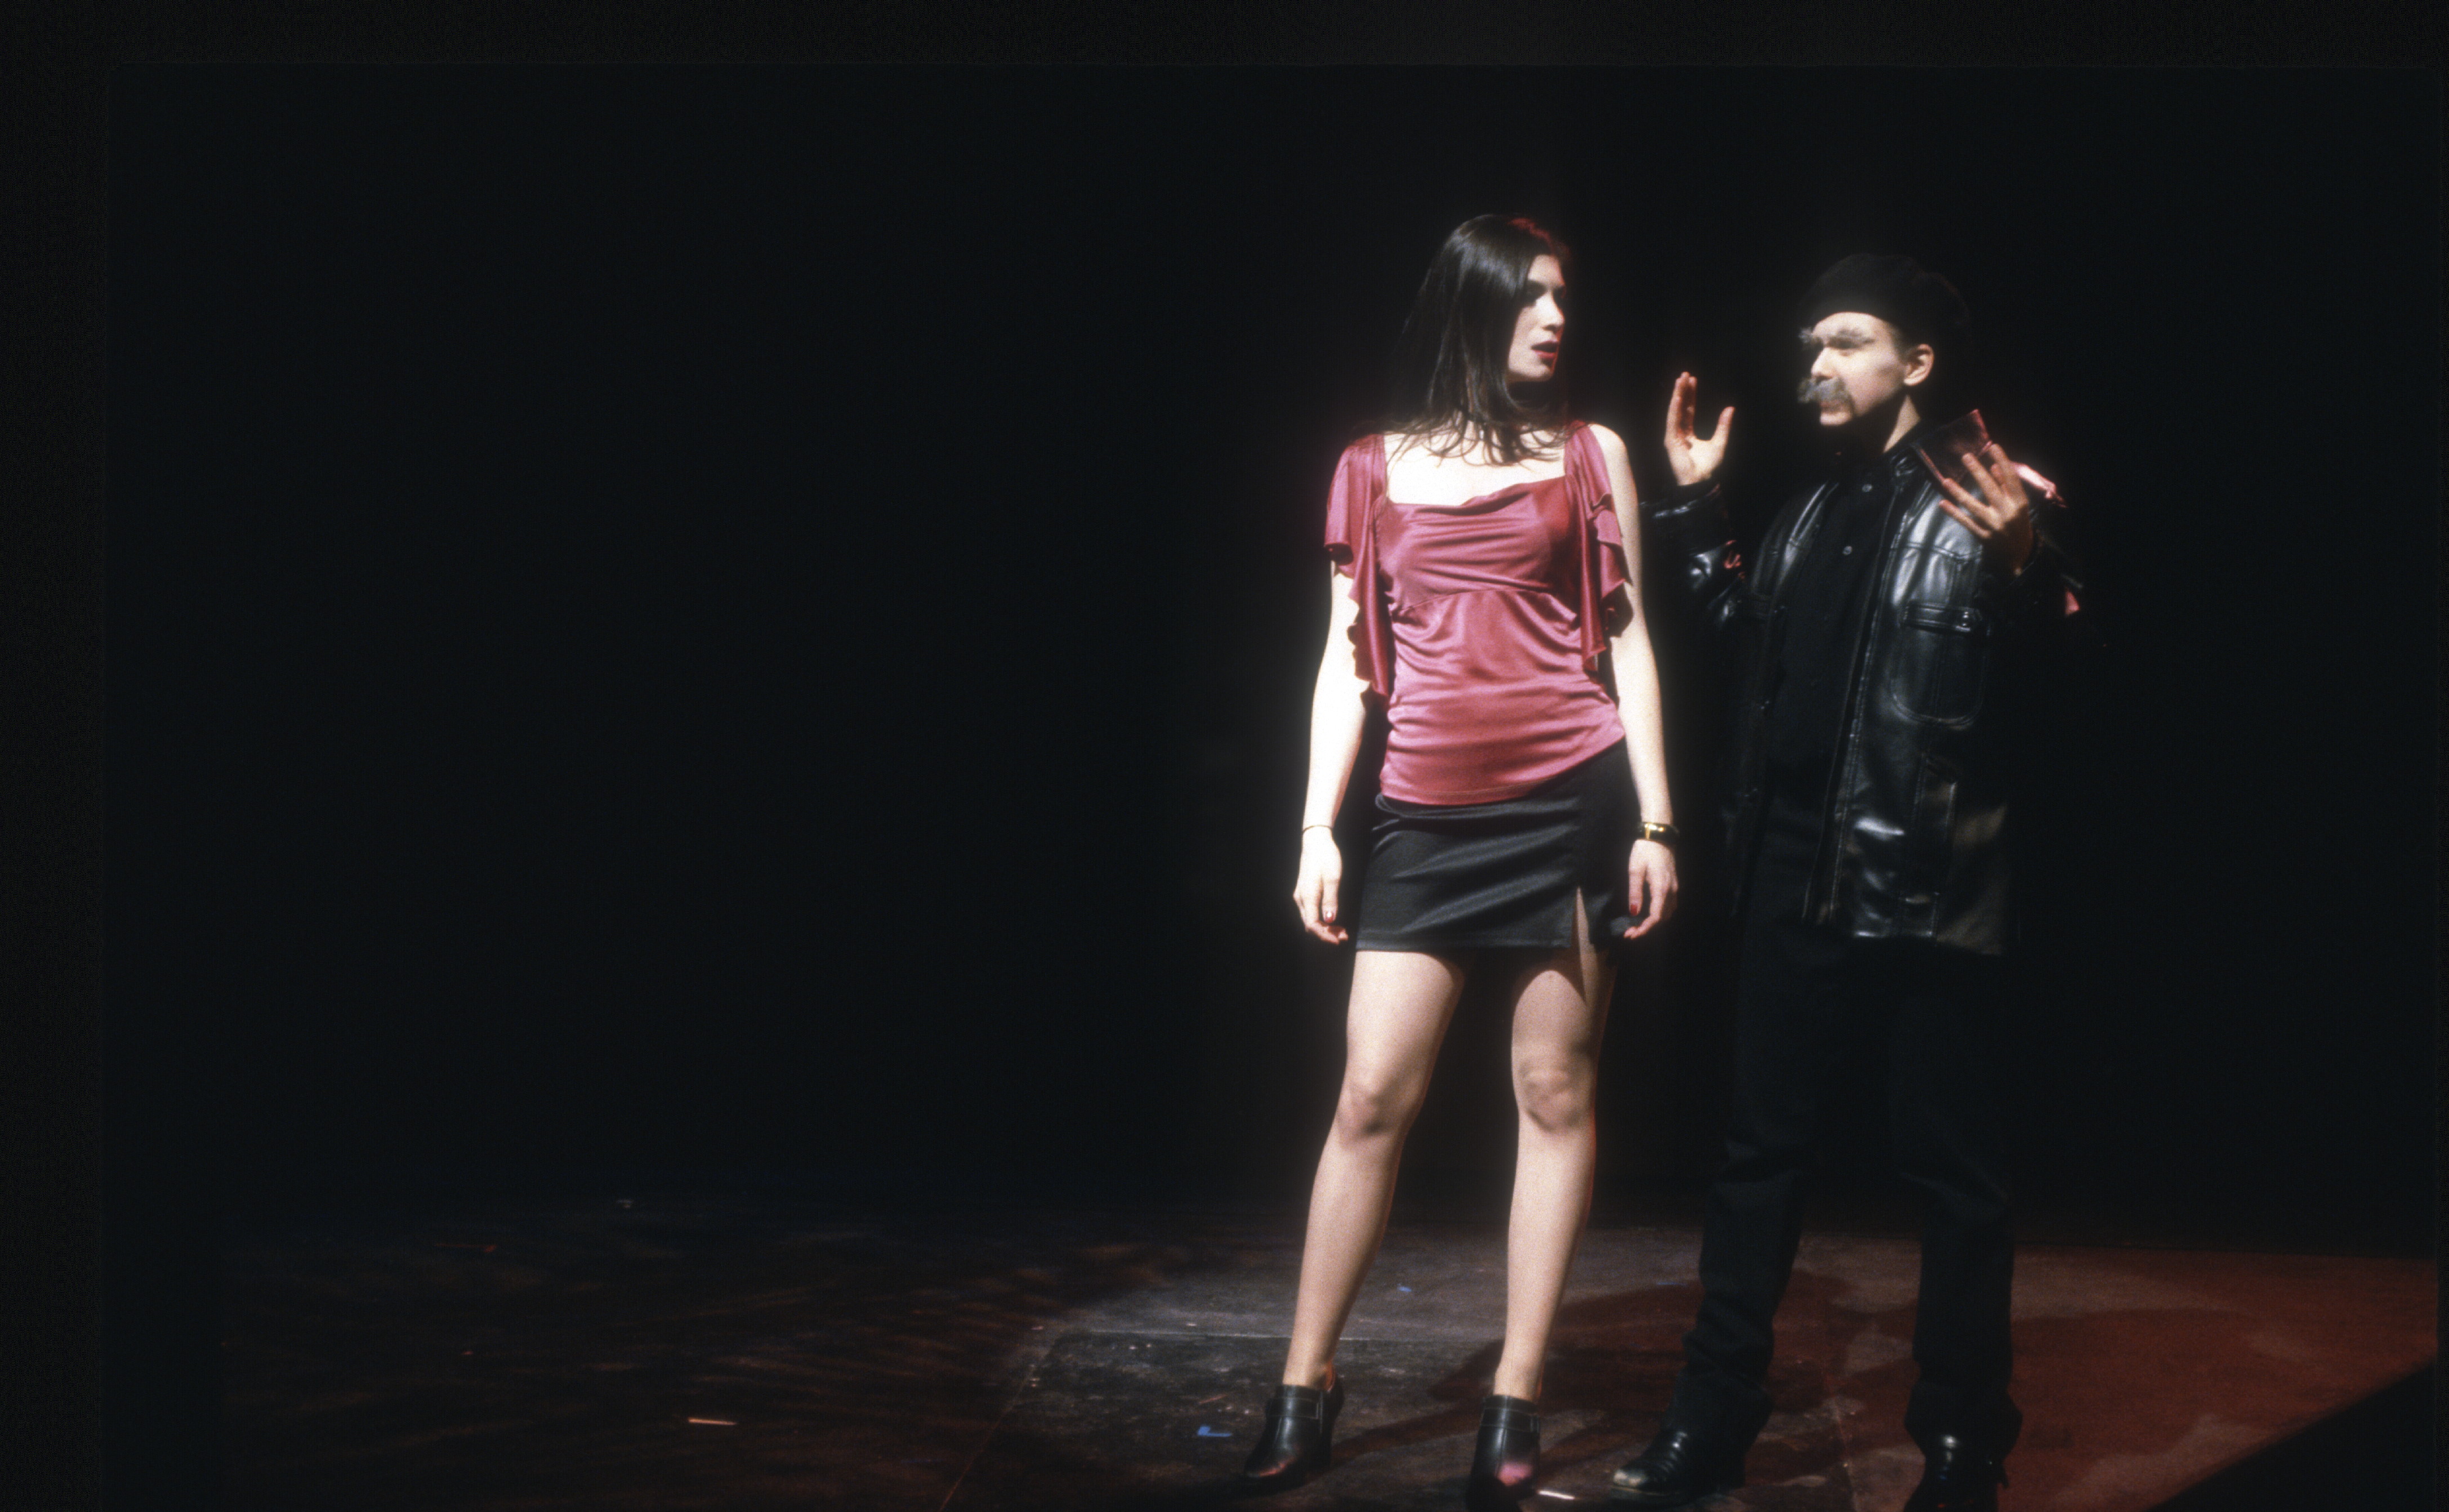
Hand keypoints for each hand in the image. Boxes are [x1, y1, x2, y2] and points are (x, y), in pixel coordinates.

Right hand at [1292, 829, 1347, 943]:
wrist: (1316, 842)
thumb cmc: (1326, 857)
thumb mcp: (1333, 877)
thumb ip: (1330, 900)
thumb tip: (1330, 920)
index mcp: (1307, 896)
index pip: (1312, 925)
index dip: (1324, 936)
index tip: (1339, 940)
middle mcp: (1301, 899)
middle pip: (1310, 925)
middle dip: (1327, 935)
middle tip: (1345, 936)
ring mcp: (1301, 896)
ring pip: (1310, 920)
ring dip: (1325, 928)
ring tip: (1342, 931)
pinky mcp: (1305, 893)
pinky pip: (1311, 913)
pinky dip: (1322, 920)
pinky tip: (1333, 920)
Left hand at [1620, 839, 1679, 939]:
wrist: (1659, 836)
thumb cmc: (1644, 851)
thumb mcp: (1635, 870)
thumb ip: (1634, 893)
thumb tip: (1634, 912)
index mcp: (1661, 889)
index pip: (1655, 917)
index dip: (1644, 929)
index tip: (1631, 935)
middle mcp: (1671, 891)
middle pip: (1662, 918)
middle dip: (1647, 928)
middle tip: (1631, 932)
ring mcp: (1675, 888)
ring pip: (1668, 913)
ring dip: (1654, 922)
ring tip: (1638, 925)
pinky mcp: (1674, 884)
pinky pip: (1670, 905)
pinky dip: (1660, 913)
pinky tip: (1649, 913)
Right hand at [1664, 372, 1734, 486]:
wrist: (1701, 482)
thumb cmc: (1708, 467)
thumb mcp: (1720, 442)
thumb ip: (1724, 426)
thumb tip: (1730, 408)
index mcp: (1688, 434)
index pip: (1688, 410)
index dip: (1690, 395)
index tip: (1693, 380)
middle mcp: (1678, 433)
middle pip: (1680, 407)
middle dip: (1682, 390)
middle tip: (1685, 374)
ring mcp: (1673, 436)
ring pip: (1675, 411)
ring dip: (1677, 394)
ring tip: (1680, 380)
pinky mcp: (1670, 441)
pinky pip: (1672, 421)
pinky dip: (1674, 408)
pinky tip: (1677, 397)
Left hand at [1919, 439, 2034, 573]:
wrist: (2020, 557)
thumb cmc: (2019, 527)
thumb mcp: (2018, 507)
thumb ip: (2007, 487)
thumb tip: (1995, 467)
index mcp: (2019, 504)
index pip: (2011, 478)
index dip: (2003, 461)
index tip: (1993, 446)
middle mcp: (2007, 513)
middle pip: (1990, 488)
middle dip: (1977, 471)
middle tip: (1966, 456)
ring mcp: (1994, 526)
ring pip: (1974, 505)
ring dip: (1958, 492)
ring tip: (1946, 480)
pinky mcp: (1983, 537)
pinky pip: (1966, 522)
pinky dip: (1954, 513)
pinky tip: (1943, 503)